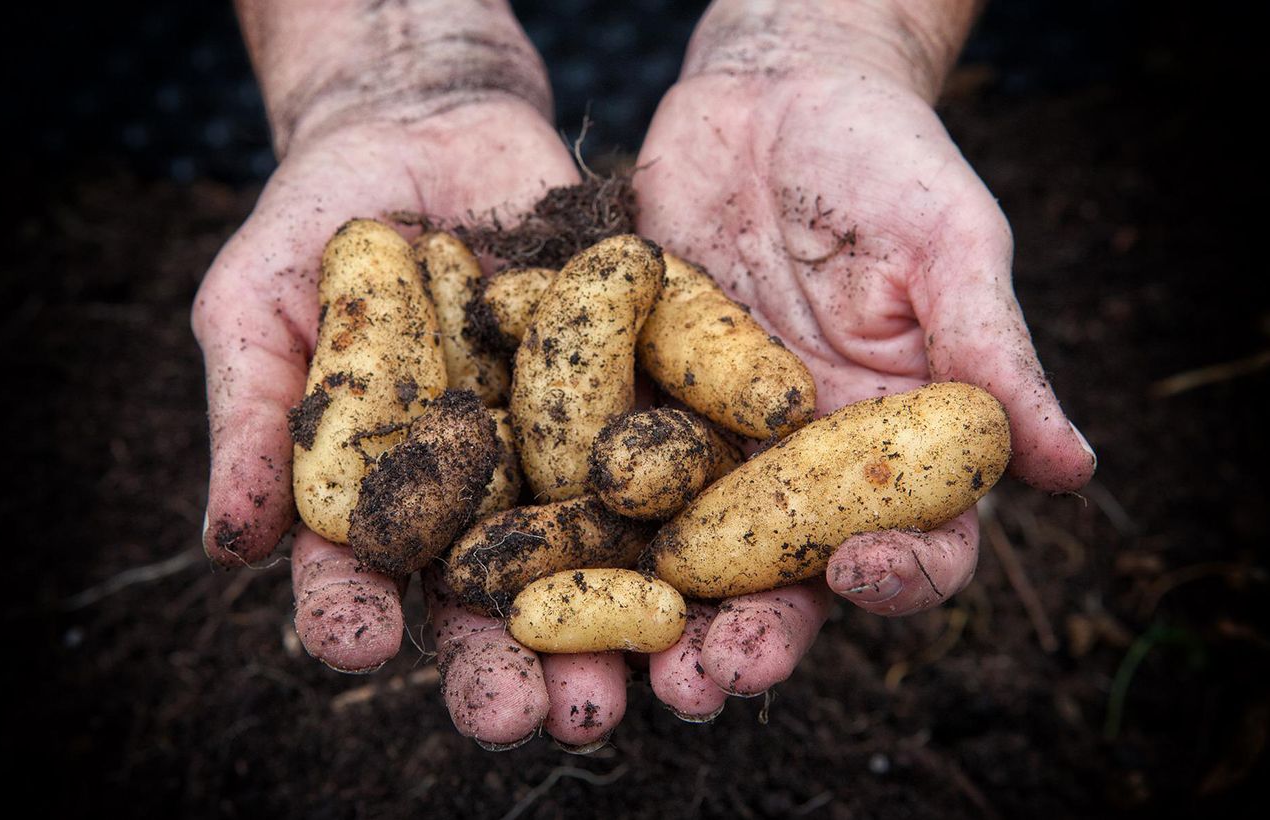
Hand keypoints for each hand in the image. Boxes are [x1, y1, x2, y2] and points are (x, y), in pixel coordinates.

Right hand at [194, 0, 627, 748]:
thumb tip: (226, 546)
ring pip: (592, 555)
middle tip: (528, 716)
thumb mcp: (258, 304)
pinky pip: (667, 452)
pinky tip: (716, 563)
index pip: (361, 576)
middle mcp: (479, 494)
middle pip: (489, 599)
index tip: (356, 644)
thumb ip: (248, 417)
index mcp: (382, 494)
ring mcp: (562, 451)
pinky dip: (691, 506)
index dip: (354, 613)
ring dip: (614, 628)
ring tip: (635, 684)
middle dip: (507, 663)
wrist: (426, 129)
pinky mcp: (635, 395)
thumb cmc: (318, 226)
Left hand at [636, 4, 1095, 715]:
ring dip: (650, 617)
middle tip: (707, 685)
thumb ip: (994, 352)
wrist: (771, 93)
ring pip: (683, 552)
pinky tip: (531, 560)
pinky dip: (570, 523)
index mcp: (894, 443)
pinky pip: (599, 472)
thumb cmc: (885, 158)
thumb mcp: (950, 242)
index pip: (915, 539)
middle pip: (785, 577)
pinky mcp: (631, 406)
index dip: (896, 573)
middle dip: (749, 635)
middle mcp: (801, 466)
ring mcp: (710, 444)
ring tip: (616, 671)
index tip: (860, 575)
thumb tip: (1074, 470)